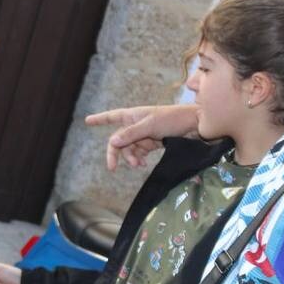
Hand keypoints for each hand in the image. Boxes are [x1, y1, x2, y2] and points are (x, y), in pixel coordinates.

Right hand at [84, 105, 198, 170]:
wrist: (196, 126)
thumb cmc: (174, 119)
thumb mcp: (151, 126)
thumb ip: (131, 134)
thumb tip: (112, 141)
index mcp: (134, 115)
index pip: (112, 116)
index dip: (100, 119)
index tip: (87, 121)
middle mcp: (137, 124)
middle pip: (118, 139)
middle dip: (115, 153)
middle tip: (112, 168)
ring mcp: (145, 135)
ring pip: (129, 149)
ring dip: (130, 158)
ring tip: (138, 165)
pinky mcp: (154, 143)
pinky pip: (140, 153)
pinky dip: (139, 159)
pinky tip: (142, 165)